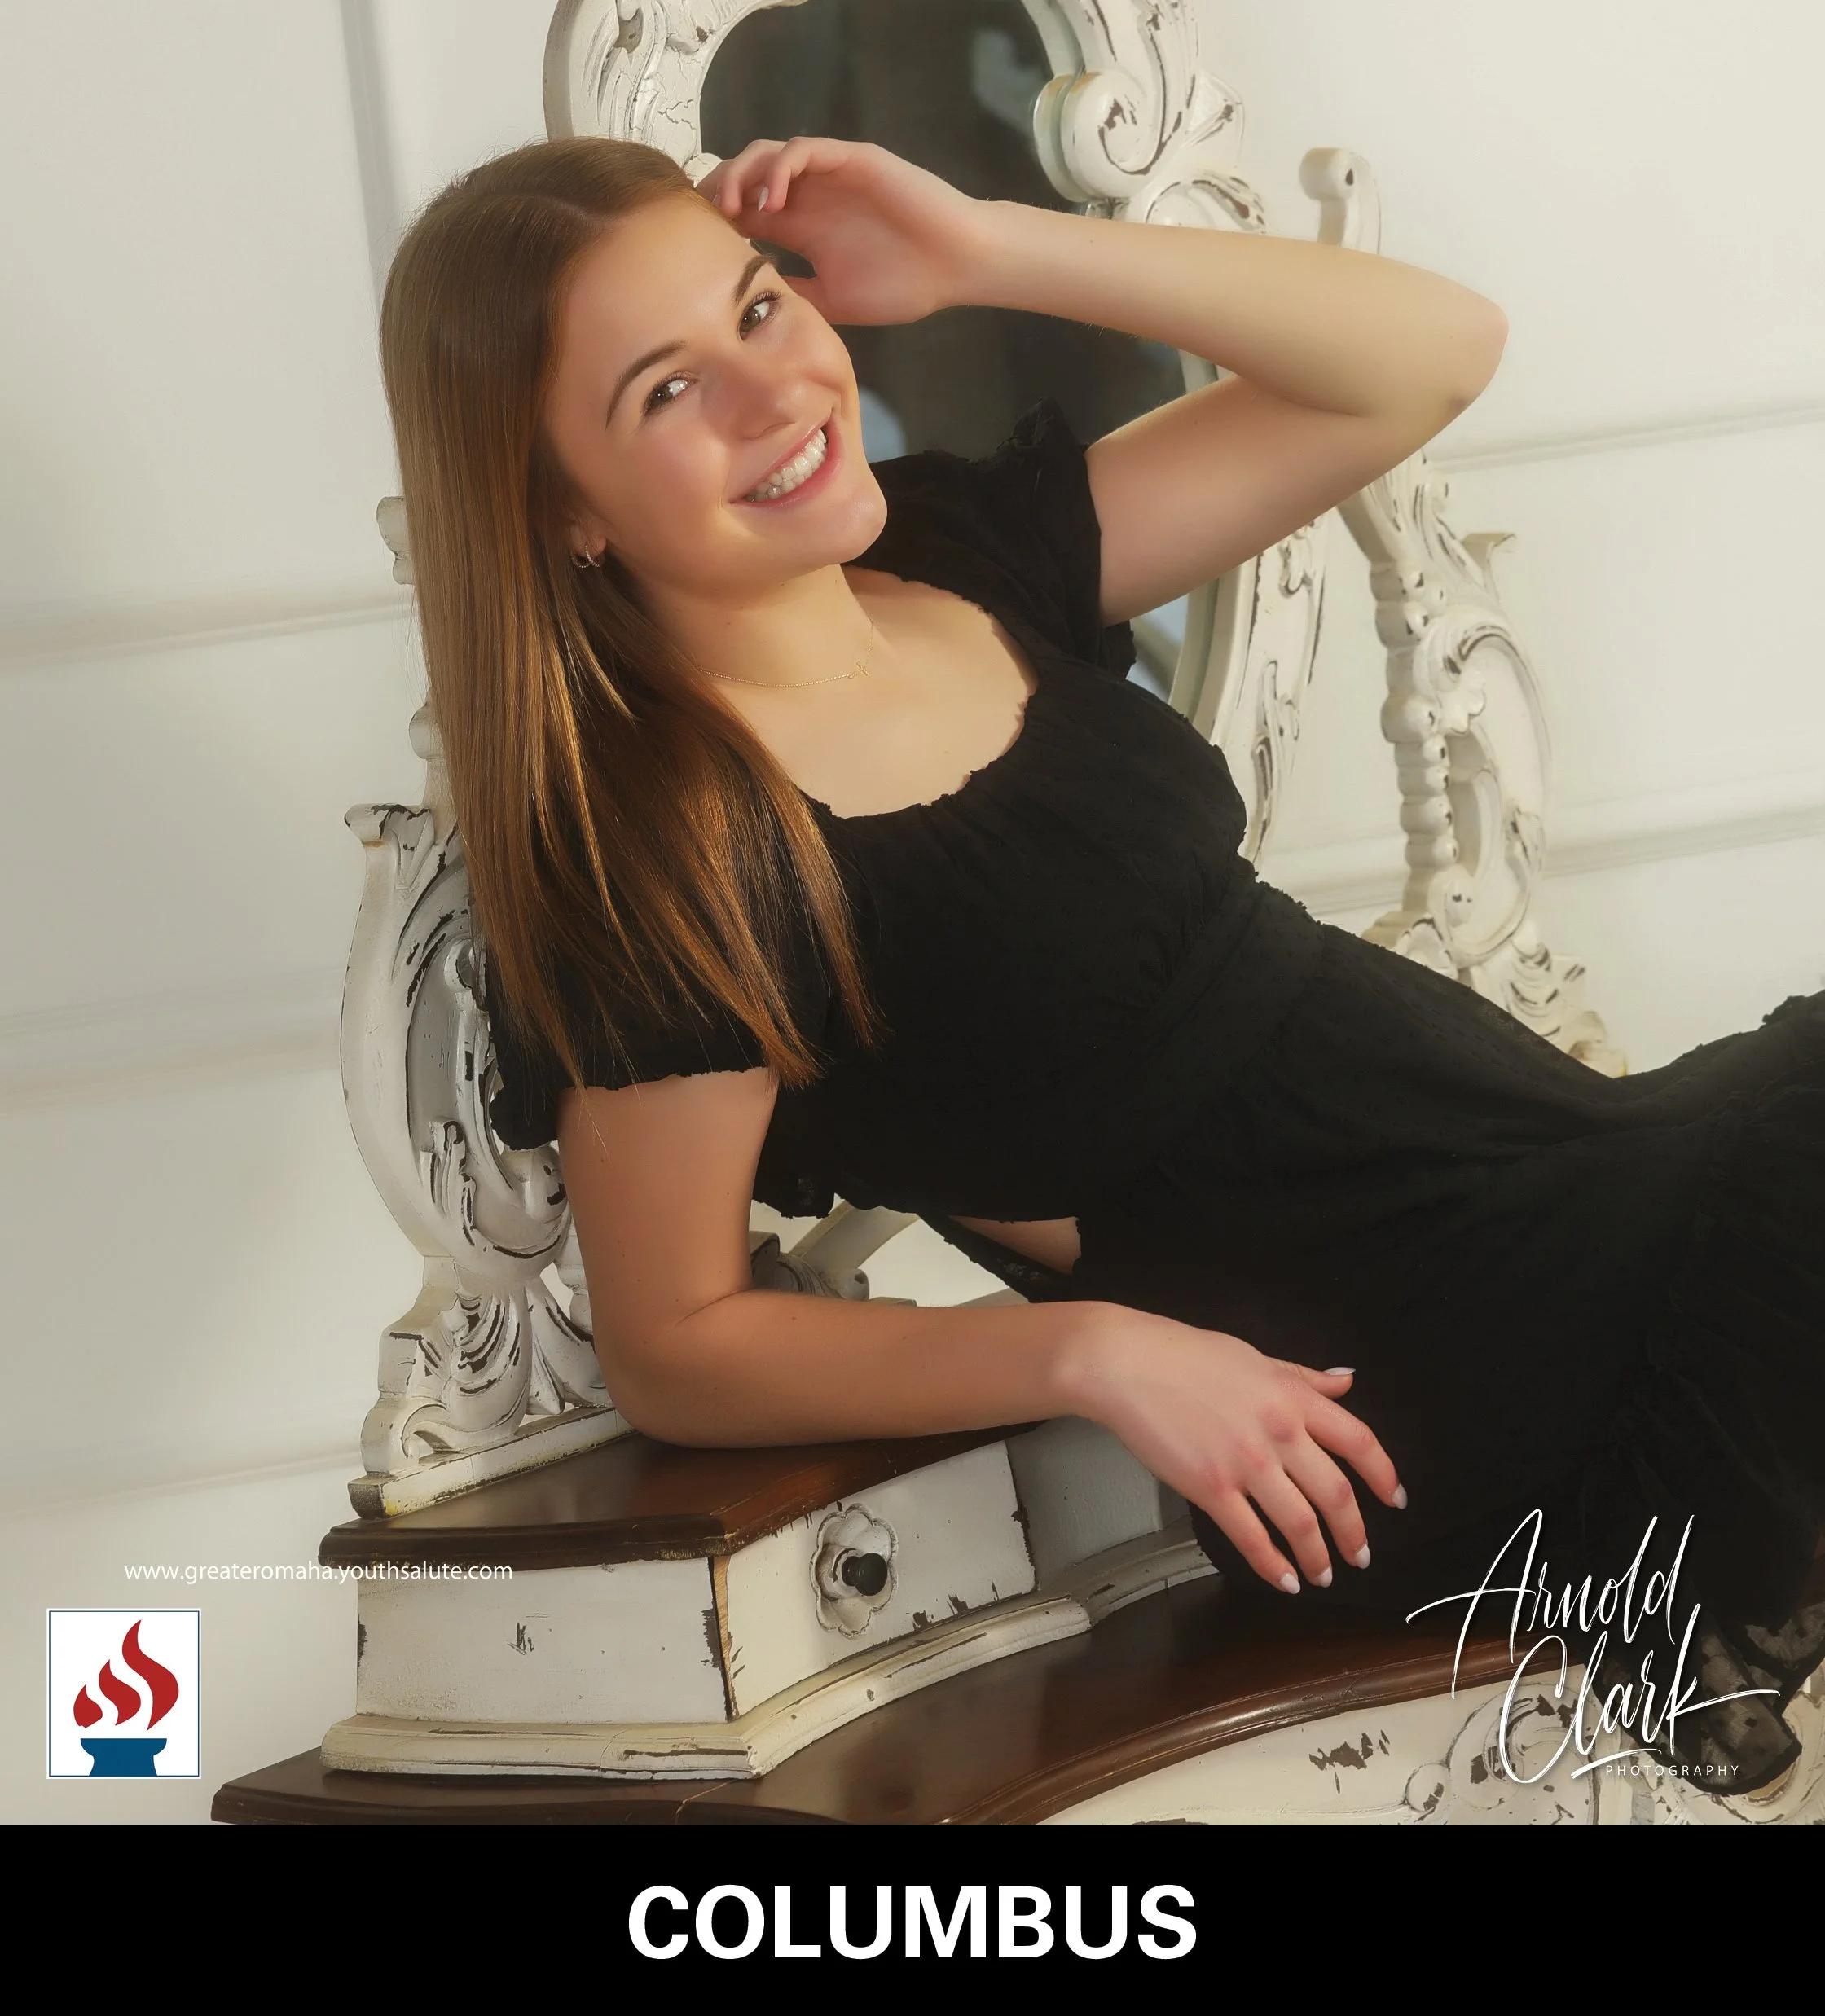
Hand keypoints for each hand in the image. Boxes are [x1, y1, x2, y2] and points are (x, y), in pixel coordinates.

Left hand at [695, 137, 989, 325]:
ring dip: (740, 175)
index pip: (744, 214)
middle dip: (717, 193)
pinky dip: (779, 167)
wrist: (955, 265)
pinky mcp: (849, 159)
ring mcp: (827, 175)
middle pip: (744, 178)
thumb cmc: (904, 285)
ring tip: (731, 207)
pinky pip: (802, 149)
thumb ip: (793, 296)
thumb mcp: (833, 303)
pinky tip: (771, 199)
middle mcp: (808, 196)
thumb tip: (743, 308)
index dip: (715, 224)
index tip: (692, 246)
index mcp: (802, 228)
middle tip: (701, 221)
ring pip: (766, 156)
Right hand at [1061, 1308, 1406, 1592]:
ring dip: (1318, 1557)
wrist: (1126, 1364)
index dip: (1383, 1475)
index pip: (1359, 1441)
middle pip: (1336, 1494)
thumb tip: (1346, 1381)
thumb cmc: (1183, 1355)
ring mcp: (1246, 1463)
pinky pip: (1252, 1537)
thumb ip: (1304, 1376)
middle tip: (1361, 1555)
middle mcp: (1279, 1432)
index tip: (1394, 1499)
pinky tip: (1284, 1579)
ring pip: (1300, 1524)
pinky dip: (1273, 1566)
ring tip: (1323, 1574)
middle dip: (1354, 1533)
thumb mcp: (1255, 1357)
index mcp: (1293, 1396)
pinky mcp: (1211, 1488)